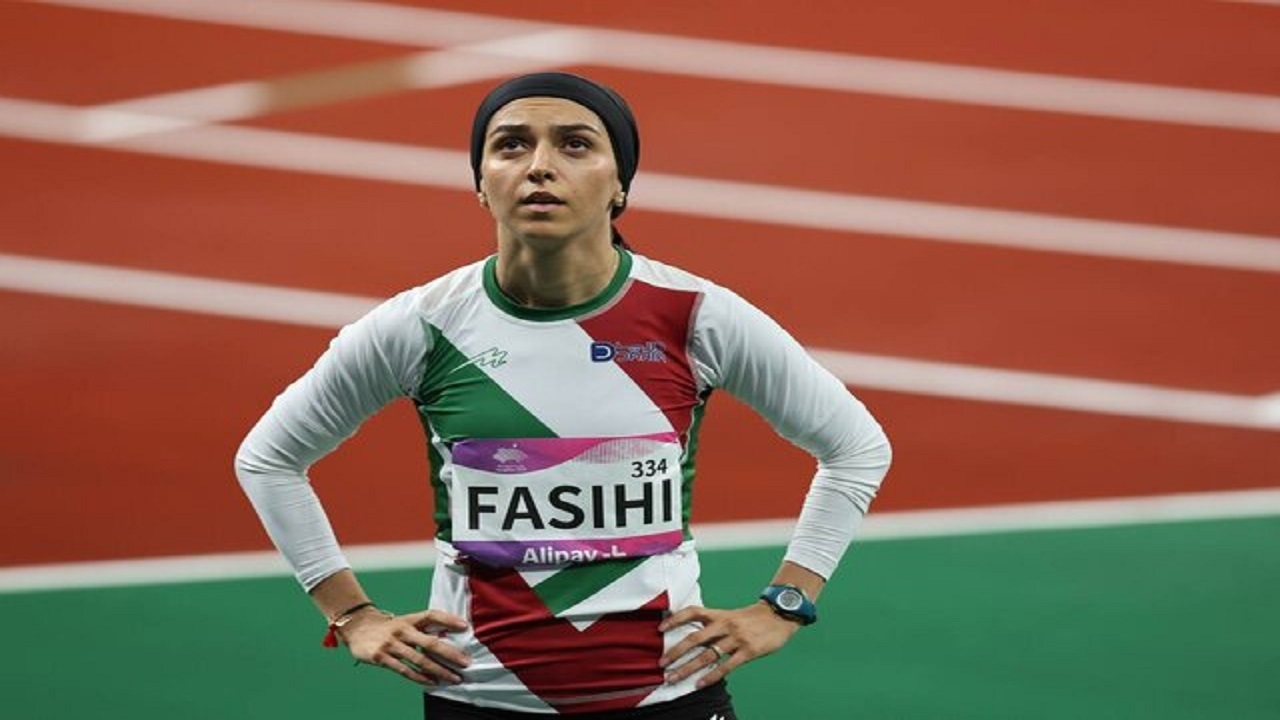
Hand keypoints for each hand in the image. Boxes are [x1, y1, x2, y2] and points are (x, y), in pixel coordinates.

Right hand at [341, 608, 471, 685]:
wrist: (357, 628)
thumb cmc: (388, 627)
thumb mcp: (404, 622)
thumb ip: (423, 629)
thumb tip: (448, 637)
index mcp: (409, 619)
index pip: (431, 616)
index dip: (448, 619)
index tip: (464, 626)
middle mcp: (402, 631)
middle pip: (430, 642)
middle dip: (450, 654)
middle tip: (466, 662)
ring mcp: (391, 644)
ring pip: (420, 660)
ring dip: (439, 670)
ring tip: (454, 677)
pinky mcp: (381, 657)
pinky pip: (404, 670)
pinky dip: (420, 677)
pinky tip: (432, 681)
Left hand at [658, 601, 799, 687]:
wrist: (780, 615)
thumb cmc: (753, 618)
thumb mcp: (731, 615)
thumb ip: (714, 624)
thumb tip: (693, 638)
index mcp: (719, 614)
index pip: (692, 612)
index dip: (675, 619)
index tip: (660, 629)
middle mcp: (724, 625)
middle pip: (694, 638)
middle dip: (676, 652)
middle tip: (661, 664)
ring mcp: (736, 638)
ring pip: (707, 655)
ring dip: (688, 668)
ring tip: (674, 678)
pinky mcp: (748, 651)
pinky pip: (726, 666)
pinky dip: (712, 676)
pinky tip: (700, 684)